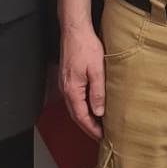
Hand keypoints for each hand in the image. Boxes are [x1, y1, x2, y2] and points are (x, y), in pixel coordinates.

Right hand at [60, 25, 105, 139]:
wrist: (75, 30)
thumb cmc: (85, 46)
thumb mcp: (97, 70)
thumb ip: (97, 92)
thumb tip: (99, 112)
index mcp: (72, 90)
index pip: (81, 117)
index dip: (91, 129)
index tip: (101, 137)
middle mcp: (66, 89)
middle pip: (76, 115)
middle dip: (88, 127)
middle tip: (100, 135)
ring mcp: (65, 84)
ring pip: (74, 107)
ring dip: (85, 117)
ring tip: (98, 124)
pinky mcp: (68, 78)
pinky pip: (74, 98)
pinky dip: (83, 107)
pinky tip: (91, 106)